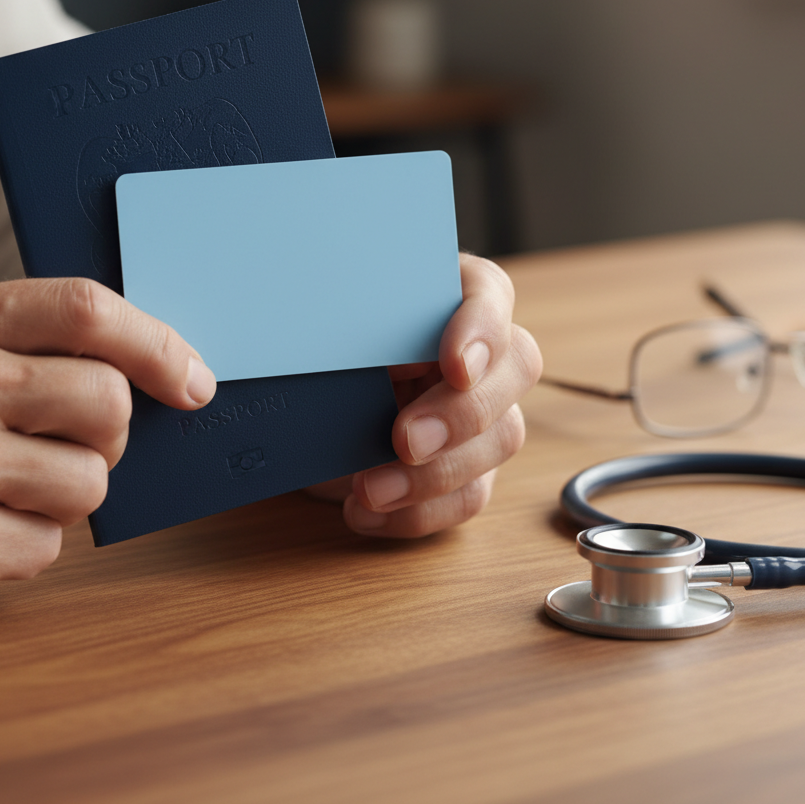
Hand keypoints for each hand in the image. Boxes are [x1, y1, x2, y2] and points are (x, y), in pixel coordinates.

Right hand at [0, 278, 215, 613]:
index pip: (86, 310)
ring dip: (67, 490)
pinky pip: (53, 545)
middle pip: (108, 400)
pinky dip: (28, 542)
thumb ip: (39, 342)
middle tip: (62, 438)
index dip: (157, 345)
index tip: (193, 379)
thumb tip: (172, 373)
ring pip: (93, 479)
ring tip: (2, 483)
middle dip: (108, 431)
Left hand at [311, 254, 541, 536]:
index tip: (453, 364)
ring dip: (437, 474)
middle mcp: (474, 348)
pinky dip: (418, 512)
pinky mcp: (467, 467)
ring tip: (369, 489)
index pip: (489, 292)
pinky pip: (469, 495)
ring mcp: (480, 410)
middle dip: (463, 412)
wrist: (288, 410)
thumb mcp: (315, 337)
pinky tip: (366, 511)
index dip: (482, 328)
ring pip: (502, 437)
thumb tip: (355, 359)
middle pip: (516, 367)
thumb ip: (343, 333)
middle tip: (406, 440)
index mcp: (442, 294)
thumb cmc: (306, 354)